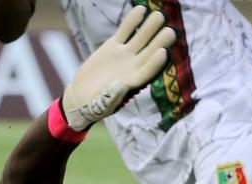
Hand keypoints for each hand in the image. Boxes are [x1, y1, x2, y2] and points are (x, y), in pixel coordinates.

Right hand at [60, 6, 176, 129]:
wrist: (81, 97)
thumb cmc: (92, 106)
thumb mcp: (100, 105)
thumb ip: (111, 96)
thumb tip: (122, 84)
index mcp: (133, 83)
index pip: (148, 71)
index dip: (155, 63)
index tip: (162, 52)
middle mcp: (134, 66)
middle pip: (151, 51)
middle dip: (160, 42)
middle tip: (169, 31)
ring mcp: (126, 55)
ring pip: (142, 38)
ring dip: (150, 27)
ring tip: (158, 15)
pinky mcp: (114, 46)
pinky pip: (125, 31)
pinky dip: (132, 21)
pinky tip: (140, 9)